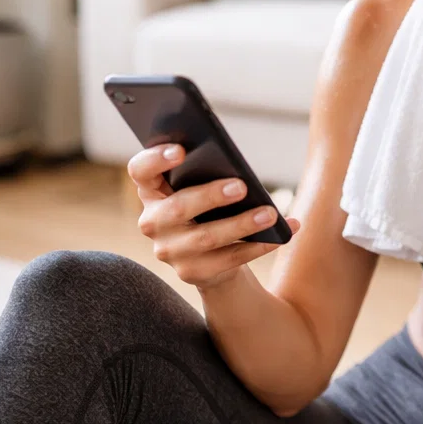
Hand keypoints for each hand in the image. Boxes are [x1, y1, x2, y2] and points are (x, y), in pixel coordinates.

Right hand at [129, 144, 300, 288]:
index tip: (181, 150)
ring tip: (270, 213)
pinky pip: (229, 259)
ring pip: (207, 238)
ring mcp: (169, 251)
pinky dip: (259, 246)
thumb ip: (206, 174)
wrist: (211, 258)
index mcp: (151, 191)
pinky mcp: (192, 273)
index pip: (140, 171)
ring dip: (242, 224)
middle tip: (242, 186)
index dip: (155, 159)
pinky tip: (282, 235)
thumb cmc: (208, 208)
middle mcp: (153, 222)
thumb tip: (238, 170)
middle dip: (211, 196)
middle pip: (178, 207)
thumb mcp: (201, 188)